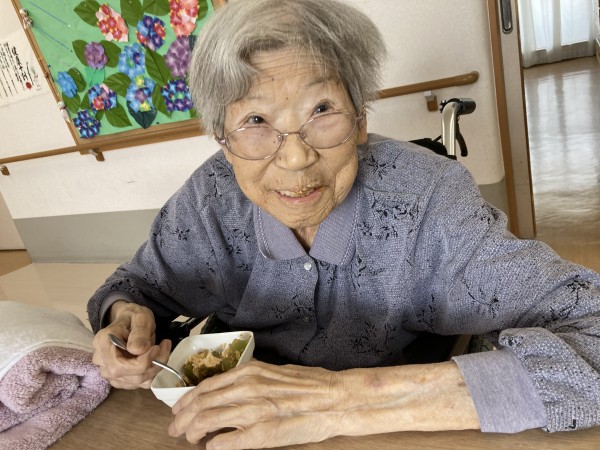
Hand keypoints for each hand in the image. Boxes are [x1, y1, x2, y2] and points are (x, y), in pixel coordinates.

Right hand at [92, 301, 171, 388]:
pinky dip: (152, 372)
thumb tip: (138, 350)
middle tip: (164, 346)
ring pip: (137, 381)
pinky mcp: (120, 378)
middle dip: (153, 364)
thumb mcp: (140, 317)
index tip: (157, 347)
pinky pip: (139, 383)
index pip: (119, 366)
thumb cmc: (133, 317)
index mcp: (102, 344)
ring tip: (162, 349)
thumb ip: (139, 333)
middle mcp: (101, 361)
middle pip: (129, 376)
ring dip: (155, 368)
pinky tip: (155, 358)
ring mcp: (109, 372)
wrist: (128, 320)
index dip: (141, 362)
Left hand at [169, 361, 341, 448]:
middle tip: (175, 429)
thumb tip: (225, 392)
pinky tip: (212, 447)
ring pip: (208, 421)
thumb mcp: (273, 373)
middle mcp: (247, 389)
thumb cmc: (309, 385)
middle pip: (201, 404)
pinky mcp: (263, 433)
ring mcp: (254, 411)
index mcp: (249, 372)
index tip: (179, 410)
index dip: (187, 400)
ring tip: (189, 438)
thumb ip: (248, 381)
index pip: (205, 387)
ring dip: (193, 432)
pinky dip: (214, 445)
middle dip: (182, 418)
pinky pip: (227, 442)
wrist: (334, 399)